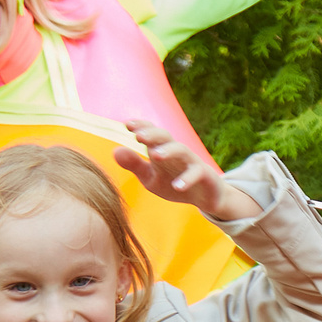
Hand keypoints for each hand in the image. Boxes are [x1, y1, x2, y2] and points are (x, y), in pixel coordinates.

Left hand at [117, 119, 261, 221]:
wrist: (205, 197)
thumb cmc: (174, 182)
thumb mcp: (150, 178)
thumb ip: (134, 165)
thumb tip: (115, 150)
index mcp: (162, 150)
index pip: (152, 133)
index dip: (141, 126)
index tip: (127, 125)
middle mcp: (177, 152)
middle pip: (166, 137)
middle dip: (153, 135)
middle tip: (138, 136)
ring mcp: (192, 162)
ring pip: (182, 150)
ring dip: (169, 151)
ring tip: (155, 155)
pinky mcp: (205, 175)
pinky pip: (196, 173)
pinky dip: (187, 179)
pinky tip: (177, 185)